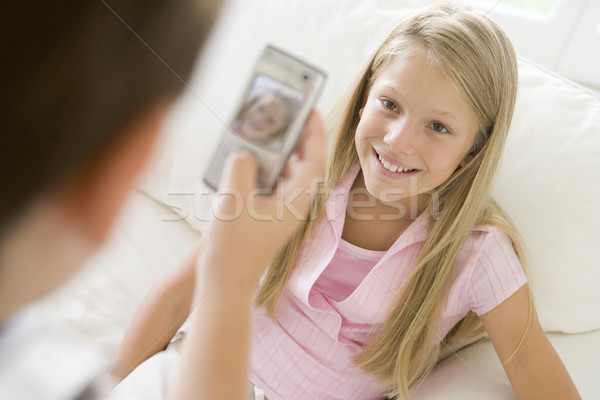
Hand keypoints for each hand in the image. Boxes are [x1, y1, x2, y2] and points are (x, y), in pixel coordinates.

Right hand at [197, 111, 325, 293]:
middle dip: (301, 139)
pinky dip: (271, 169)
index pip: (314, 160)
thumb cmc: (231, 247)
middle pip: (306, 165)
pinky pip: (277, 186)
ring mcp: (283, 213)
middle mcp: (295, 207)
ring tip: (273, 132)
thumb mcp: (233, 200)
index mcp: (295, 202)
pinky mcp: (270, 218)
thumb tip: (245, 154)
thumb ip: (241, 168)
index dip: (315, 133)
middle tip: (290, 116)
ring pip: (292, 175)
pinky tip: (254, 161)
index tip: (311, 111)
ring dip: (285, 153)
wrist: (226, 283)